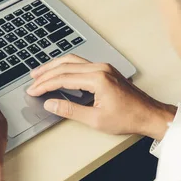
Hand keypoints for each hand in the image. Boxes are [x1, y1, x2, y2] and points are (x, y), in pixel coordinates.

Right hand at [26, 55, 175, 139]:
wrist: (148, 114)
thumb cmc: (128, 118)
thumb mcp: (95, 120)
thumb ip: (69, 110)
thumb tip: (50, 104)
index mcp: (97, 79)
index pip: (63, 78)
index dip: (45, 85)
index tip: (33, 91)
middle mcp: (100, 68)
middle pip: (65, 65)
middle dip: (46, 74)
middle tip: (32, 81)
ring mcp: (104, 67)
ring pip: (72, 61)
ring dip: (54, 66)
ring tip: (40, 73)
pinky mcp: (106, 70)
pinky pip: (81, 63)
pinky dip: (66, 67)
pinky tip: (59, 72)